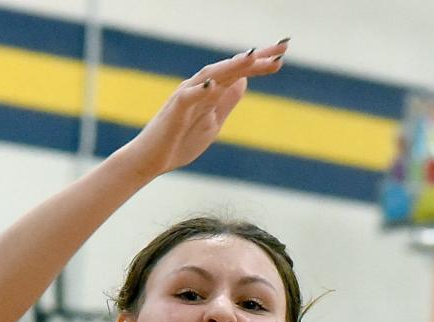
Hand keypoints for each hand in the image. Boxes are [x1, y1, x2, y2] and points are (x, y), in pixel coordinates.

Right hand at [128, 42, 289, 177]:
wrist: (152, 160)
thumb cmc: (180, 141)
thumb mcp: (213, 122)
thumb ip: (226, 101)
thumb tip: (244, 80)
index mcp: (210, 92)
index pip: (238, 73)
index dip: (259, 64)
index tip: (282, 56)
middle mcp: (199, 88)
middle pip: (229, 68)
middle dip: (254, 59)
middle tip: (280, 49)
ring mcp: (186, 97)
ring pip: (211, 76)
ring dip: (232, 66)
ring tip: (253, 57)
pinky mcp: (174, 112)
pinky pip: (188, 98)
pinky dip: (200, 90)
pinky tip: (214, 84)